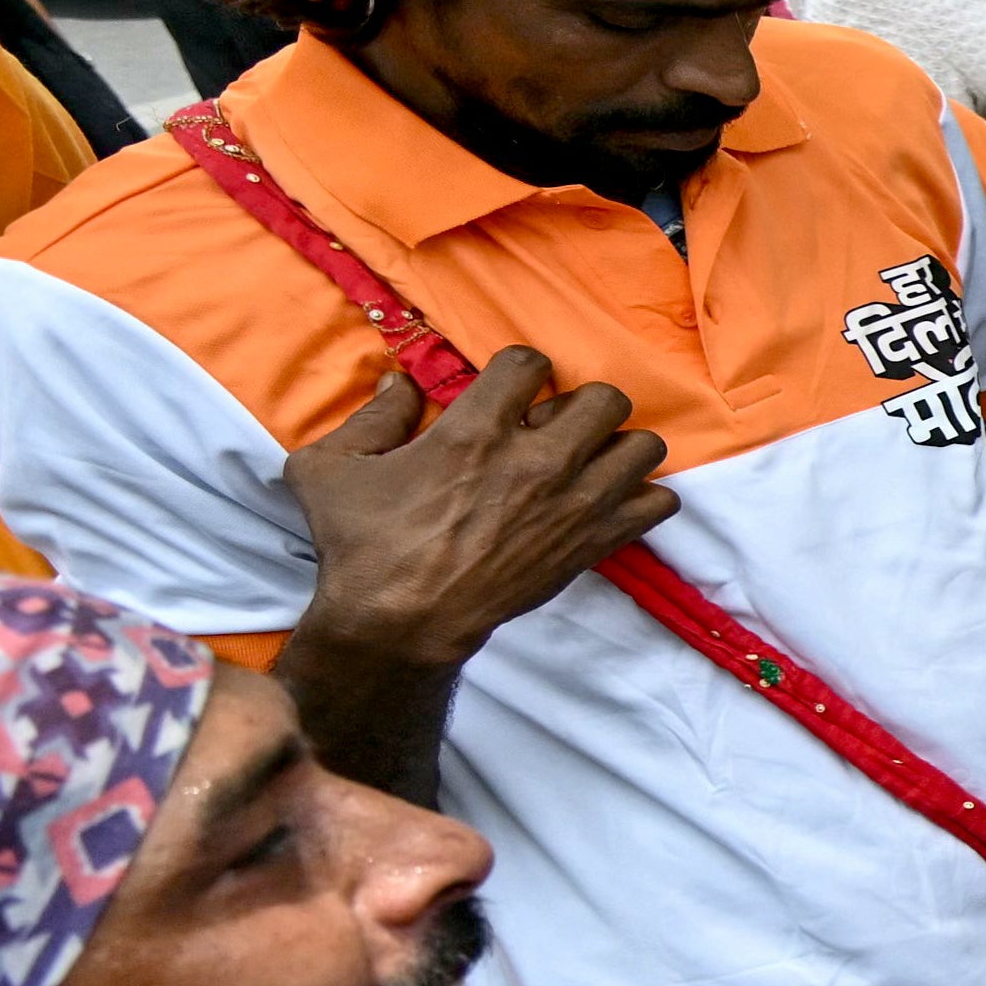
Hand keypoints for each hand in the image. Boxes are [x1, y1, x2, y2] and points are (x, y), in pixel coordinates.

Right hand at [286, 352, 679, 669]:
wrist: (401, 622)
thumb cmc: (360, 545)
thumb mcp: (327, 468)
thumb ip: (370, 415)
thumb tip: (401, 383)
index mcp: (475, 431)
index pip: (531, 363)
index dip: (518, 372)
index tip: (506, 393)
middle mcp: (537, 461)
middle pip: (606, 398)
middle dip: (580, 404)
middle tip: (553, 427)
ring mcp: (574, 504)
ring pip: (643, 446)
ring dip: (617, 446)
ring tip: (585, 461)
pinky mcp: (593, 544)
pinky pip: (657, 503)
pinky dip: (642, 497)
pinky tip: (606, 500)